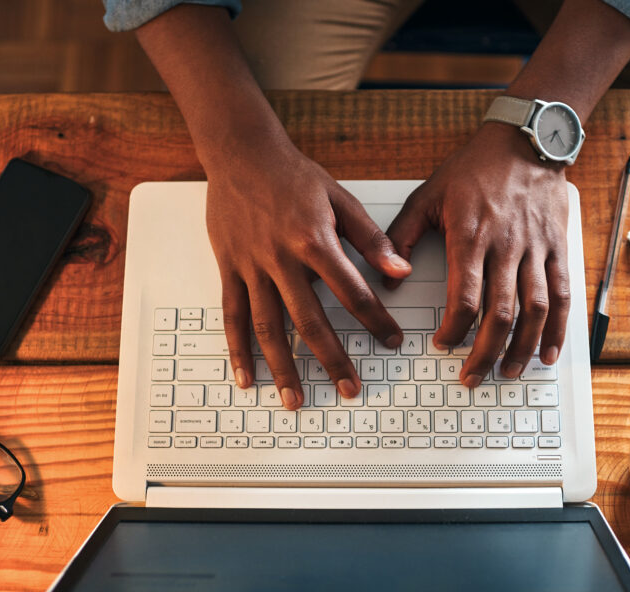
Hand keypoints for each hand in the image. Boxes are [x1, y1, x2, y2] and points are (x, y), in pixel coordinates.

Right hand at [205, 143, 410, 409]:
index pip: (351, 290)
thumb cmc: (293, 175)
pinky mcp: (229, 269)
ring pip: (268, 327)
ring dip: (283, 367)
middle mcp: (280, 258)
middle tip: (350, 388)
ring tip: (295, 400)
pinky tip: (247, 378)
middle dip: (331, 359)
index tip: (391, 342)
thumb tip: (401, 271)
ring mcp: (250, 267)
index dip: (375, 319)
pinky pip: (232, 317)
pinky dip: (238, 351)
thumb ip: (371, 238)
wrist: (241, 152)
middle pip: (309, 320)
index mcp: (314, 240)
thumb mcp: (340, 199)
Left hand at [385, 122, 570, 385]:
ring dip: (522, 348)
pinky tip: (548, 352)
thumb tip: (387, 277)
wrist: (525, 140)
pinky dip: (558, 328)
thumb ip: (401, 236)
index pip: (464, 297)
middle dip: (484, 352)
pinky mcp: (558, 248)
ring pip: (534, 310)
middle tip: (471, 376)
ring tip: (507, 372)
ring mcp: (536, 249)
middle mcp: (506, 246)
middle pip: (500, 313)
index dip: (454, 329)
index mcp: (470, 236)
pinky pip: (562, 295)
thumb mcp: (427, 195)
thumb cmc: (474, 168)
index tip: (443, 344)